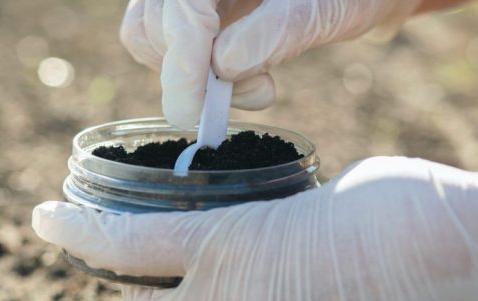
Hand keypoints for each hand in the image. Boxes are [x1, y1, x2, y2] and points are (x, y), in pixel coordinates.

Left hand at [33, 157, 477, 300]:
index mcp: (233, 252)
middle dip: (131, 290)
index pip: (123, 249)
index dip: (75, 234)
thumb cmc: (405, 210)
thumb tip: (258, 237)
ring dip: (215, 300)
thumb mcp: (315, 199)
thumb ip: (269, 222)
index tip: (44, 219)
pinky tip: (303, 288)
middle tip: (138, 258)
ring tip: (256, 261)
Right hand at [120, 0, 422, 128]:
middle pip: (151, 24)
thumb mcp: (331, 7)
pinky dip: (190, 73)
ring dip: (189, 78)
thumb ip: (279, 30)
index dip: (181, 61)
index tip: (195, 112)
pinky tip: (238, 75)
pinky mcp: (191, 9)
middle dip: (189, 75)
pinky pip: (162, 42)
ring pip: (146, 35)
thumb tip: (221, 65)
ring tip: (256, 85)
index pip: (180, 6)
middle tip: (257, 95)